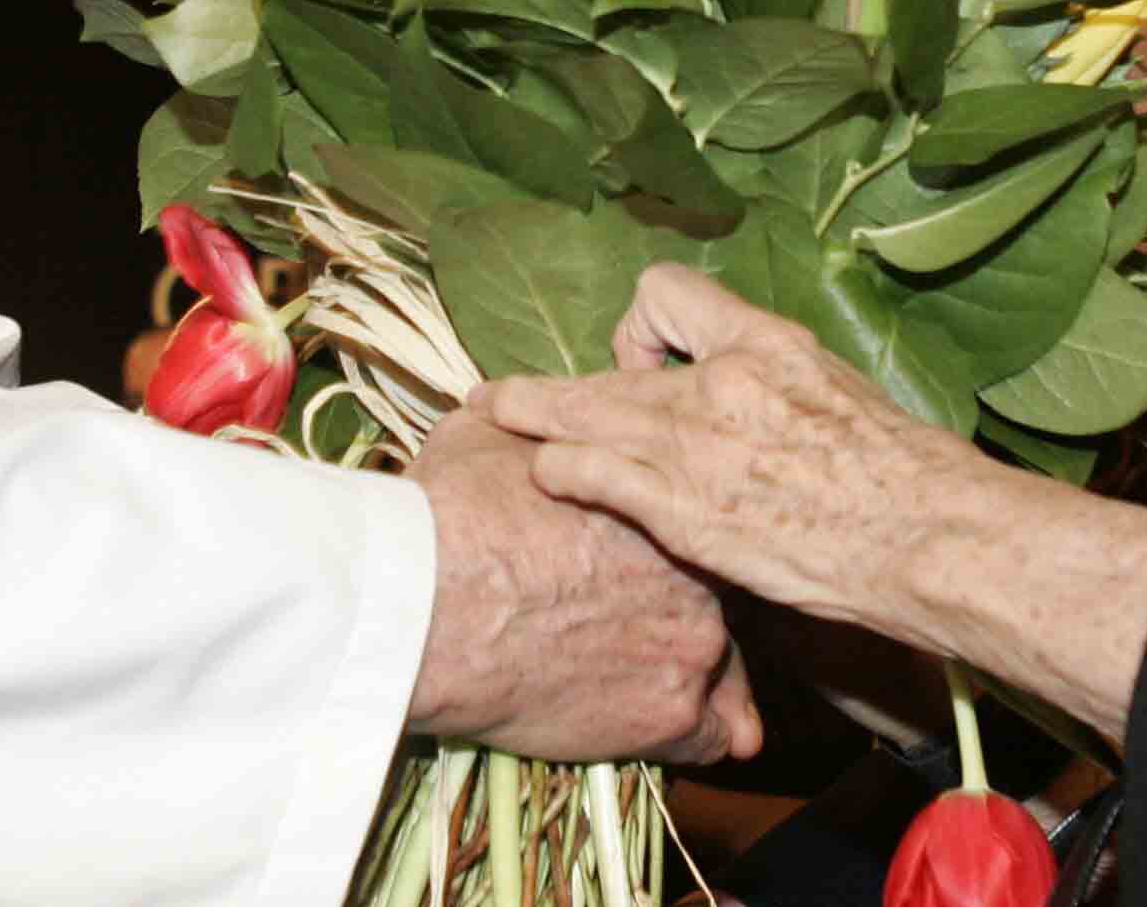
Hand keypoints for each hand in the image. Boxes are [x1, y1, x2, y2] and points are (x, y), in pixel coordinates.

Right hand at [406, 404, 760, 764]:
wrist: (429, 604)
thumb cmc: (456, 513)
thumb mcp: (488, 436)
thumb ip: (529, 430)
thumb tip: (510, 410)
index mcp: (664, 497)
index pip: (695, 523)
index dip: (670, 549)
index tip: (645, 565)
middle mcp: (699, 567)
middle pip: (713, 595)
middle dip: (679, 611)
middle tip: (637, 627)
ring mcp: (693, 643)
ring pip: (717, 667)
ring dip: (687, 676)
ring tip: (648, 687)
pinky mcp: (671, 715)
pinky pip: (710, 736)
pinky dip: (692, 737)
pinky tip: (664, 734)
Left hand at [479, 264, 984, 636]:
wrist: (924, 533)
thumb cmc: (903, 470)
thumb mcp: (837, 386)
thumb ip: (777, 380)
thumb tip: (753, 395)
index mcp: (764, 342)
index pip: (664, 291)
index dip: (643, 328)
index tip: (649, 364)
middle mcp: (719, 383)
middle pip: (605, 366)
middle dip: (551, 386)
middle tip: (505, 395)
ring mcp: (696, 447)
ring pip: (582, 415)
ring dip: (536, 419)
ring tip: (499, 419)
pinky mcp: (685, 512)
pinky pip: (593, 474)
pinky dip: (562, 471)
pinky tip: (546, 477)